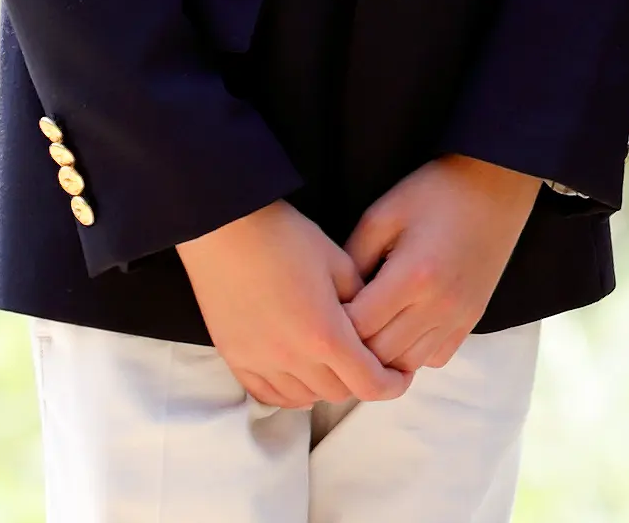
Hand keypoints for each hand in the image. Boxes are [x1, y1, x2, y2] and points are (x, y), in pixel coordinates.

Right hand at [177, 198, 407, 408]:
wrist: (226, 232)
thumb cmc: (288, 239)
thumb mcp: (340, 263)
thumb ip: (361, 301)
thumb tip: (370, 323)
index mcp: (326, 334)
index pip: (368, 383)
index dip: (392, 385)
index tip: (402, 375)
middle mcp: (292, 358)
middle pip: (338, 393)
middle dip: (361, 381)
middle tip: (371, 362)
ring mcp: (259, 362)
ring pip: (304, 398)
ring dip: (327, 387)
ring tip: (337, 366)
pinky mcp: (234, 358)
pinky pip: (267, 394)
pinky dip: (291, 392)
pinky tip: (302, 377)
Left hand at [344, 156, 542, 372]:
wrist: (498, 182)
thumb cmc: (434, 192)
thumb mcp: (381, 216)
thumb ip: (351, 261)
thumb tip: (331, 303)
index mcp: (413, 276)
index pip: (358, 329)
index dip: (331, 326)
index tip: (320, 313)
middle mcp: (439, 304)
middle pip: (380, 355)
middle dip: (352, 347)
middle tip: (336, 329)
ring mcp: (460, 315)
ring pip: (407, 364)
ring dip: (382, 356)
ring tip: (368, 332)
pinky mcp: (474, 317)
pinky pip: (435, 358)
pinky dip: (413, 353)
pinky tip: (402, 329)